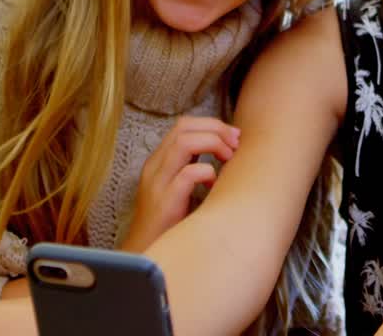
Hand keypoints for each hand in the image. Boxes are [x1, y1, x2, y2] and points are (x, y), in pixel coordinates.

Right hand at [120, 116, 239, 251]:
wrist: (146, 259)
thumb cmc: (171, 224)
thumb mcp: (180, 190)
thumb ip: (195, 170)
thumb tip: (229, 153)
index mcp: (159, 162)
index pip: (183, 125)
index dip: (211, 124)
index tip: (234, 137)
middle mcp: (155, 167)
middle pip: (184, 127)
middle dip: (216, 129)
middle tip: (236, 142)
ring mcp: (157, 184)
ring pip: (183, 143)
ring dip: (213, 143)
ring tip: (229, 157)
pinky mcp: (164, 203)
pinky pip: (188, 174)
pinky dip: (207, 172)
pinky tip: (214, 185)